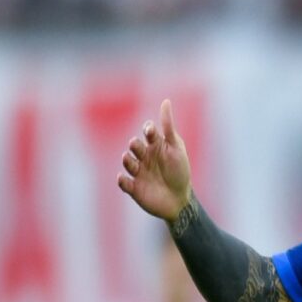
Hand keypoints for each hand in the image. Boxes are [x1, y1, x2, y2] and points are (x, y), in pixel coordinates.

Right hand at [117, 99, 191, 221]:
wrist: (180, 200)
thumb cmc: (180, 172)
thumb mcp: (176, 148)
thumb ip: (168, 127)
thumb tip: (166, 101)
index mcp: (156, 146)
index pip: (149, 132)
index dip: (148, 130)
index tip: (150, 131)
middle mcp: (145, 157)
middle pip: (135, 146)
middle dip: (135, 145)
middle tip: (137, 146)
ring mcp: (138, 172)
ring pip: (127, 162)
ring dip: (127, 160)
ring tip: (130, 160)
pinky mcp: (133, 187)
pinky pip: (123, 182)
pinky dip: (122, 180)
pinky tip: (123, 178)